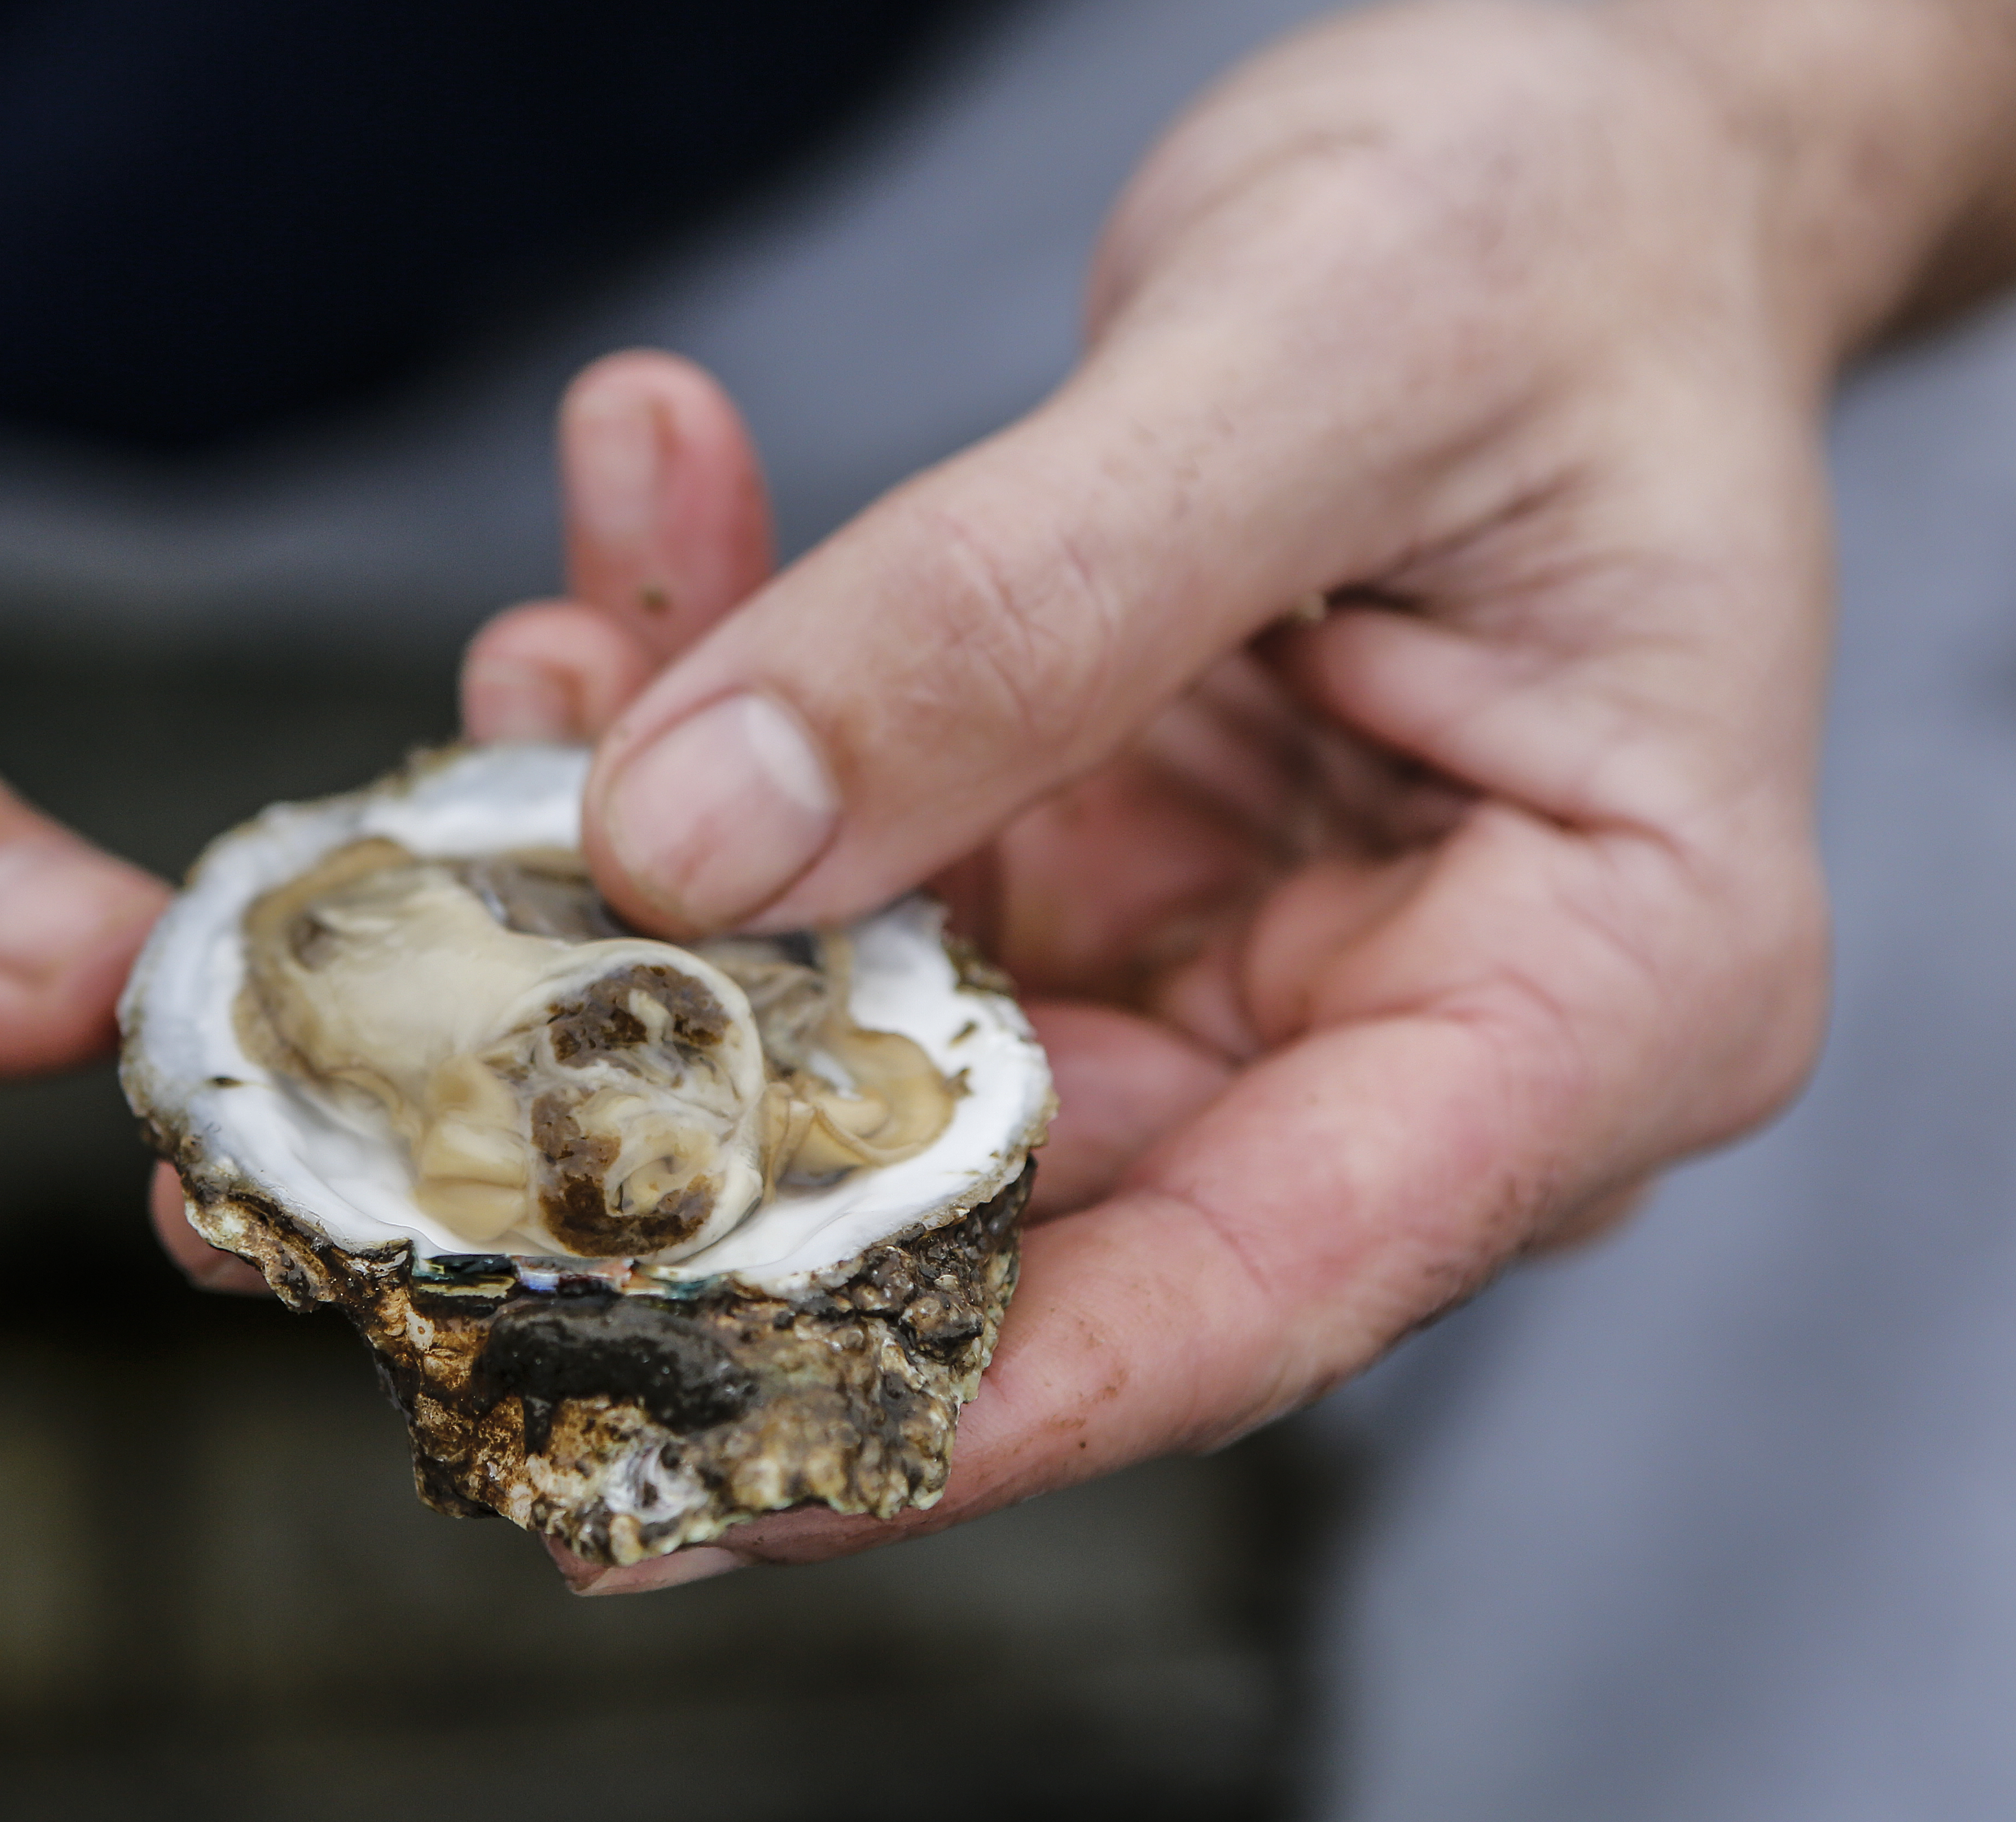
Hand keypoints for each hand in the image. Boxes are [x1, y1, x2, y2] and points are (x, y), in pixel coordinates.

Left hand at [461, 4, 1848, 1586]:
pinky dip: (718, 733)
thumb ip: (1017, 606)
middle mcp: (1410, 1038)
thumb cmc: (1564, 233)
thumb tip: (687, 845)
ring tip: (521, 693)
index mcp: (1607, 997)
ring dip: (661, 884)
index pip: (1263, 1287)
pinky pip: (866, 862)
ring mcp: (1238, 965)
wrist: (1580, 146)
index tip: (680, 1481)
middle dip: (708, 1144)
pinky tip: (597, 602)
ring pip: (884, 1031)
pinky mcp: (1104, 869)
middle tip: (408, 1124)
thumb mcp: (1320, 356)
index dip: (963, 1409)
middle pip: (1026, 1205)